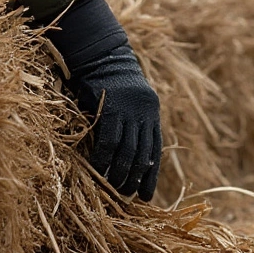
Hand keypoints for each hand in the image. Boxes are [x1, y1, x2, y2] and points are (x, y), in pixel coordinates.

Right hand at [65, 45, 161, 199]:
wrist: (102, 55)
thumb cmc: (112, 82)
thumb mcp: (128, 102)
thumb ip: (131, 124)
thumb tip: (125, 157)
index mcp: (152, 113)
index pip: (155, 151)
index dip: (151, 175)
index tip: (147, 196)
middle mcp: (145, 114)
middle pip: (143, 154)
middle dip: (135, 178)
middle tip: (126, 196)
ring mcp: (129, 111)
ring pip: (128, 150)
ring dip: (120, 172)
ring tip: (114, 189)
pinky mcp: (113, 109)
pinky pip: (109, 140)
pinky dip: (104, 158)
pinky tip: (98, 170)